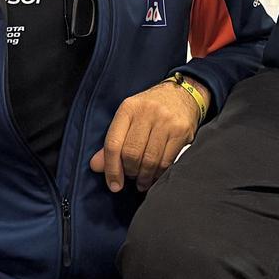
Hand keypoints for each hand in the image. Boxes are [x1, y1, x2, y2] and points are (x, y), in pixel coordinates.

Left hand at [89, 78, 207, 192]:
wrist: (182, 93)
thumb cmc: (151, 109)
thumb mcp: (129, 118)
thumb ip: (113, 142)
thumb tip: (96, 166)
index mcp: (129, 108)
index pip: (113, 143)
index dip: (111, 169)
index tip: (114, 185)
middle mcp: (147, 112)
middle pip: (131, 154)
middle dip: (130, 172)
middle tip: (132, 177)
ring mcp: (166, 121)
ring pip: (150, 160)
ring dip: (144, 177)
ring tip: (142, 181)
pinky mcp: (181, 131)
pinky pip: (167, 161)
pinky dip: (159, 174)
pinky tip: (156, 176)